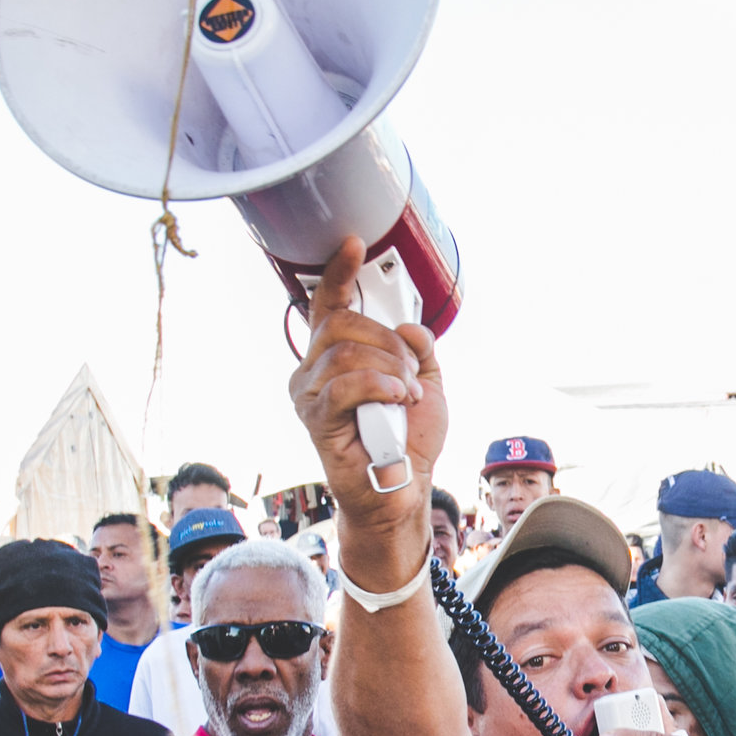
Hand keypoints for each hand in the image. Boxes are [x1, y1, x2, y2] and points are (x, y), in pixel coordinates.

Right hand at [285, 237, 448, 532]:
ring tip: (406, 394)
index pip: (327, 306)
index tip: (353, 244)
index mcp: (334, 358)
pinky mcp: (316, 419)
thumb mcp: (426, 383)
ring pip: (345, 352)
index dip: (338, 273)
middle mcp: (312, 372)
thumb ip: (417, 349)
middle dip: (388, 343)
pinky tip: (398, 399)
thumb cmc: (409, 443)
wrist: (404, 491)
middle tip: (410, 374)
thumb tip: (408, 327)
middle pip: (343, 324)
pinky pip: (344, 384)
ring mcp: (309, 395)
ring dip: (390, 368)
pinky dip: (380, 385)